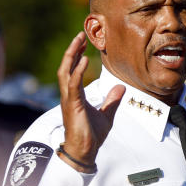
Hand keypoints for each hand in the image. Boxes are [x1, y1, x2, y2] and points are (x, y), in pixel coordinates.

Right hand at [57, 32, 124, 166]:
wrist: (85, 151)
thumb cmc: (91, 135)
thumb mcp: (106, 114)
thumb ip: (112, 100)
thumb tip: (121, 87)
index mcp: (75, 95)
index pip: (73, 70)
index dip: (77, 55)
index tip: (83, 42)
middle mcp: (69, 94)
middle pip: (67, 66)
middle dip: (72, 50)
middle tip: (80, 35)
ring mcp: (69, 99)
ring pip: (65, 71)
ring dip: (71, 55)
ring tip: (78, 40)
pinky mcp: (72, 105)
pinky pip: (73, 85)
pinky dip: (78, 71)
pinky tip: (84, 60)